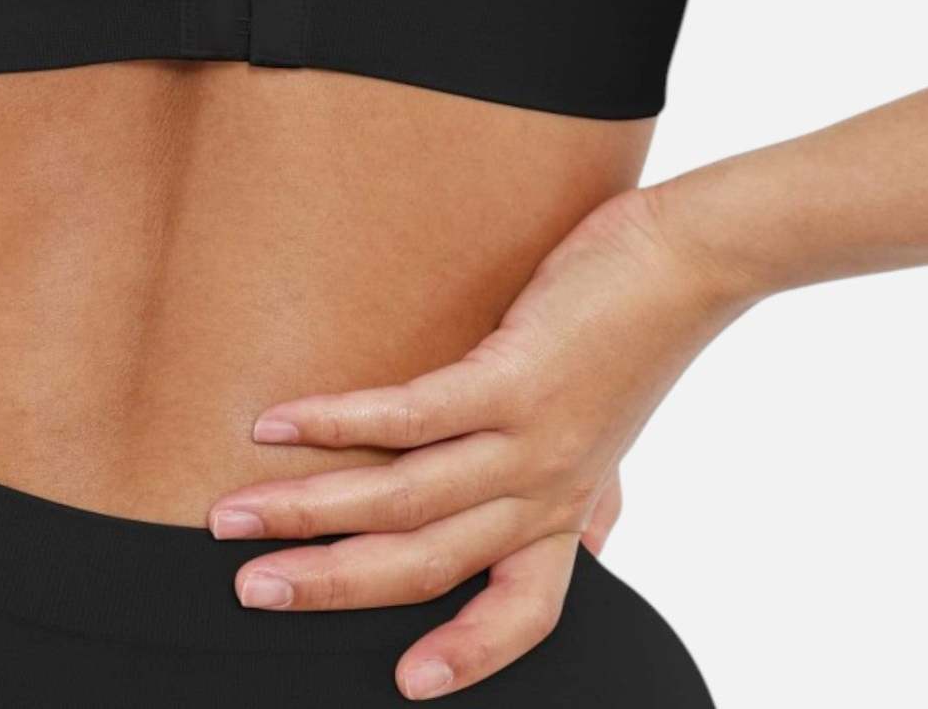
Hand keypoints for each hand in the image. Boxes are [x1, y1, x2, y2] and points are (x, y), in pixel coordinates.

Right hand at [206, 187, 747, 699]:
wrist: (693, 261)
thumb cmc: (640, 332)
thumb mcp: (619, 429)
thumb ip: (598, 490)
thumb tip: (598, 536)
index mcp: (564, 505)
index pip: (522, 611)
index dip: (468, 654)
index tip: (405, 686)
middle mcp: (544, 488)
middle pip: (426, 564)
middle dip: (330, 585)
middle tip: (248, 588)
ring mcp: (529, 439)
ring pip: (404, 501)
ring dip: (308, 511)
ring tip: (234, 515)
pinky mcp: (513, 379)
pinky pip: (411, 417)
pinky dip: (338, 422)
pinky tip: (279, 420)